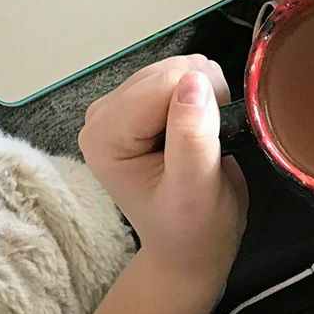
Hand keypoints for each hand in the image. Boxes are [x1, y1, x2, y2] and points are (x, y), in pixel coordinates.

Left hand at [78, 56, 246, 290]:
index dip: (201, 105)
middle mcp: (103, 114)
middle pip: (169, 71)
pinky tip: (200, 129)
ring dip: (205, 98)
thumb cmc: (193, 228)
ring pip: (179, 67)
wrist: (191, 246)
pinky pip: (183, 73)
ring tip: (204, 141)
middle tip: (209, 145)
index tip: (211, 143)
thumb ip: (192, 138)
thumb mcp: (195, 191)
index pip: (162, 84)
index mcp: (104, 136)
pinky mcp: (141, 100)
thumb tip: (196, 82)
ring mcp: (121, 105)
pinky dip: (203, 95)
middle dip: (202, 100)